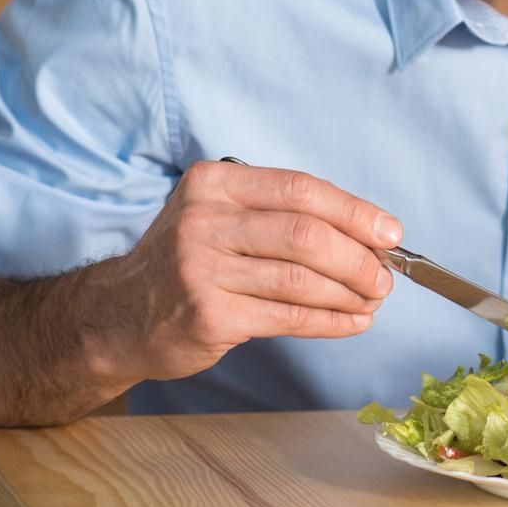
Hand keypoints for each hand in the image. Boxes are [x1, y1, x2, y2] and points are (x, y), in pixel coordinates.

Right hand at [95, 160, 401, 383]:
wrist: (117, 316)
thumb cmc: (186, 263)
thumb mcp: (218, 217)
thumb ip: (279, 217)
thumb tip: (366, 235)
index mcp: (214, 184)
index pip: (300, 190)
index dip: (354, 212)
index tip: (390, 232)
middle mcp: (203, 221)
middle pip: (305, 234)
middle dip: (358, 258)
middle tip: (384, 276)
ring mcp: (202, 269)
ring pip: (300, 279)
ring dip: (349, 293)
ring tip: (372, 300)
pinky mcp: (207, 315)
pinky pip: (288, 317)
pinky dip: (330, 321)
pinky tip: (351, 321)